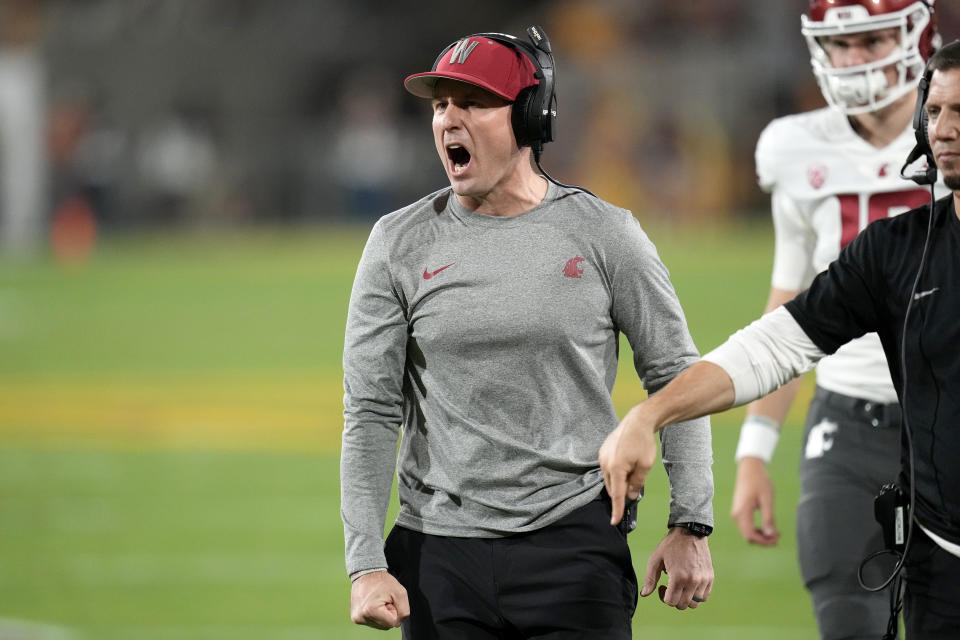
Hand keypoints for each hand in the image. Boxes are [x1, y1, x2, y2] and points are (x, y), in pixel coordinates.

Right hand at [350, 571, 409, 629]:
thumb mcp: (400, 592)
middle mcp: (361, 617)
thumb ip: (404, 611)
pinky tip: (372, 604)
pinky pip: (373, 622)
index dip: (395, 610)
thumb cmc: (383, 581)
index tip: (389, 600)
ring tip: (378, 601)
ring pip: (379, 625)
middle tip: (384, 599)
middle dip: (389, 614)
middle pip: (386, 626)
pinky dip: (376, 615)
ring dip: (382, 615)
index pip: (393, 622)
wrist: (366, 573)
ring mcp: (357, 618)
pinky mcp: (355, 618)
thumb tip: (398, 623)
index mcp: (370, 611)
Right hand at [599, 404, 657, 525]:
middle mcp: (605, 464)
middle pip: (612, 488)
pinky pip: (607, 469)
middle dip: (621, 492)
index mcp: (616, 469)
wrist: (638, 421)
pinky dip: (615, 473)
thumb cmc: (644, 443)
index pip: (616, 495)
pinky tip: (626, 465)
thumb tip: (630, 496)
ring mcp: (602, 457)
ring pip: (609, 479)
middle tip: (635, 488)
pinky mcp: (603, 452)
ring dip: (618, 482)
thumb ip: (636, 483)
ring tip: (632, 472)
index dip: (616, 510)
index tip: (614, 522)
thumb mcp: (645, 466)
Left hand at [641, 527, 712, 609]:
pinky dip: (696, 595)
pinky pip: (705, 596)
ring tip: (681, 587)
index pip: (671, 602)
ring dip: (686, 599)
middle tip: (670, 588)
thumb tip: (644, 594)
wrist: (690, 532)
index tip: (662, 587)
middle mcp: (693, 580)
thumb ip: (650, 578)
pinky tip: (689, 585)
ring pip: (695, 603)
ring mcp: (703, 580)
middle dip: (674, 600)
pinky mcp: (710, 577)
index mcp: (678, 577)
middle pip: (683, 605)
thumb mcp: (655, 559)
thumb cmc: (670, 545)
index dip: (664, 598)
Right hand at [730, 456, 779, 545]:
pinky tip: (767, 526)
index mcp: (742, 512)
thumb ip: (768, 518)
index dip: (764, 541)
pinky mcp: (738, 511)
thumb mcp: (767, 500)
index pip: (751, 535)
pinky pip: (746, 526)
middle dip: (763, 540)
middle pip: (748, 536)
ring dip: (761, 535)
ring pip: (747, 533)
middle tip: (779, 535)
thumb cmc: (760, 481)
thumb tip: (771, 535)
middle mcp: (736, 515)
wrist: (749, 469)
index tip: (778, 538)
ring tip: (775, 531)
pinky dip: (757, 530)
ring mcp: (736, 513)